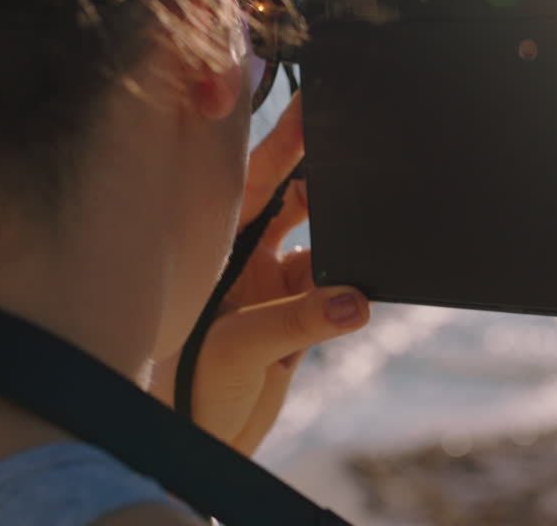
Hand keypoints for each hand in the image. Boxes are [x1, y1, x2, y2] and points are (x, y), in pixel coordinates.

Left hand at [151, 95, 369, 454]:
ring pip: (321, 244)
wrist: (192, 449)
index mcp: (209, 242)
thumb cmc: (183, 392)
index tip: (314, 108)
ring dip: (346, 238)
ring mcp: (271, 287)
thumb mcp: (234, 348)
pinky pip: (335, 292)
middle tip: (359, 145)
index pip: (249, 179)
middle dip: (325, 174)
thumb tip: (356, 301)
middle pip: (292, 199)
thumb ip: (296, 322)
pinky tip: (367, 290)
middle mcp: (242, 257)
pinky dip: (353, 291)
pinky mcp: (296, 321)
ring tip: (374, 224)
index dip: (281, 143)